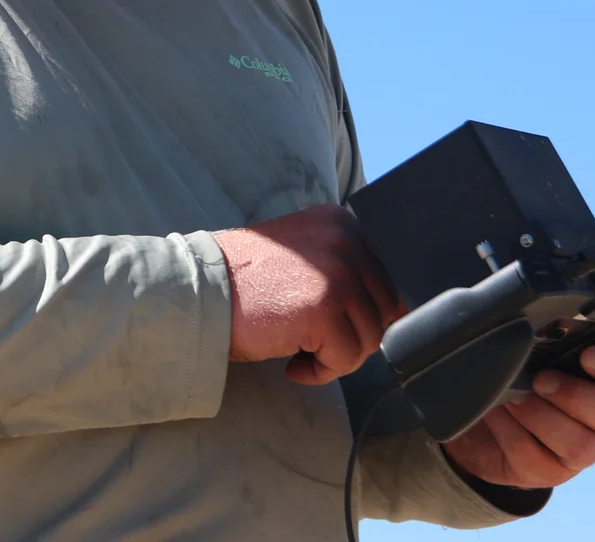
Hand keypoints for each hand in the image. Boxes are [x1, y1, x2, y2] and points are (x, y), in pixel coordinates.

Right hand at [212, 205, 403, 384]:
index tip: (333, 327)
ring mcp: (337, 274)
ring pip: (369, 339)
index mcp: (342, 223)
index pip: (385, 280)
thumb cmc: (244, 282)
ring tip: (299, 353)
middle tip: (313, 344)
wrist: (199, 293)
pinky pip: (346, 359)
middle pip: (382, 311)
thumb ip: (343, 270)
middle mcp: (345, 241)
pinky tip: (293, 365)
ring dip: (336, 357)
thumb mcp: (302, 258)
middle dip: (351, 338)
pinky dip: (321, 372)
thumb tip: (395, 311)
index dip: (364, 314)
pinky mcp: (325, 309)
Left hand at [442, 344, 594, 487]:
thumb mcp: (528, 343)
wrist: (475, 411)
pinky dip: (512, 432)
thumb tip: (550, 317)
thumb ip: (547, 330)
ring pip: (583, 446)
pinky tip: (496, 412)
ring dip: (543, 417)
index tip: (588, 355)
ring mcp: (579, 448)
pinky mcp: (550, 471)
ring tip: (511, 397)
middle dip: (578, 396)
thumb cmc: (509, 367)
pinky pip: (540, 459)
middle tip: (541, 378)